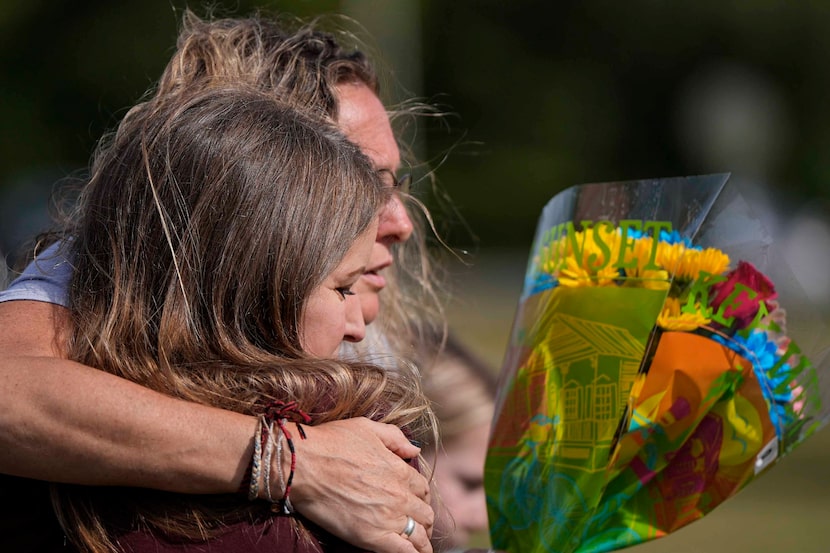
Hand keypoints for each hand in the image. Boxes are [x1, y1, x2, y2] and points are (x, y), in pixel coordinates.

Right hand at [283, 417, 433, 552]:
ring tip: (419, 547)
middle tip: (418, 526)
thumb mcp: (367, 427)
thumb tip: (414, 450)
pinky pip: (403, 551)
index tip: (416, 502)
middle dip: (424, 520)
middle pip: (424, 513)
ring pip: (418, 536)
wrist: (303, 464)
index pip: (423, 488)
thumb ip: (395, 438)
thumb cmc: (330, 443)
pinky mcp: (372, 537)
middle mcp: (399, 495)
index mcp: (400, 470)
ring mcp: (387, 518)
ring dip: (422, 542)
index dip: (422, 496)